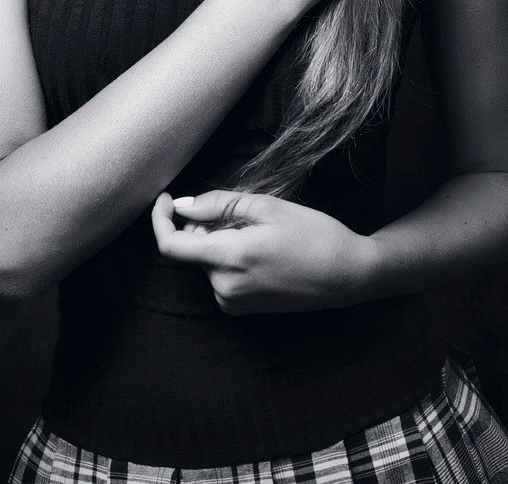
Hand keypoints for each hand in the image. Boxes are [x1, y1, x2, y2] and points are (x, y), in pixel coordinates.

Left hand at [150, 190, 375, 314]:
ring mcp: (232, 302)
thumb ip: (218, 205)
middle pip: (193, 249)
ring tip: (261, 234)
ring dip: (220, 242)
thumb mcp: (267, 208)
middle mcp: (224, 286)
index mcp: (229, 258)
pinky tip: (262, 253)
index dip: (160, 219)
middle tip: (245, 214)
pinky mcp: (240, 309)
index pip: (171, 246)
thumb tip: (183, 207)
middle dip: (205, 225)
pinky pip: (220, 276)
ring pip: (207, 261)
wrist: (347, 276)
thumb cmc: (313, 235)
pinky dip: (229, 259)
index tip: (166, 199)